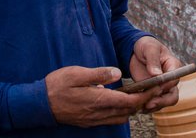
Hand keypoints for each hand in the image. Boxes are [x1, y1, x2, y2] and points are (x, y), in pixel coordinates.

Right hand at [45, 65, 161, 126]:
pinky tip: (120, 103)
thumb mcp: (77, 74)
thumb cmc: (57, 86)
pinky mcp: (89, 121)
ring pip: (121, 117)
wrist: (40, 104)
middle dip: (143, 102)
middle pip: (129, 111)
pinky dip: (121, 113)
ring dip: (133, 108)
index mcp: (99, 100)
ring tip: (140, 96)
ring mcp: (94, 119)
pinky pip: (111, 120)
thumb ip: (99, 74)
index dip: (145, 96)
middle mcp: (99, 113)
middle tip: (153, 90)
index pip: (130, 101)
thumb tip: (118, 73)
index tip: (156, 88)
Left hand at [128, 36, 181, 112]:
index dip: (166, 85)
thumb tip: (156, 74)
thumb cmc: (146, 46)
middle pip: (173, 96)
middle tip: (148, 103)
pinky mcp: (153, 92)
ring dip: (154, 106)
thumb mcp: (149, 48)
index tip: (156, 87)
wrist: (137, 51)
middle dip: (162, 101)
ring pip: (164, 102)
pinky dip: (147, 107)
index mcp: (173, 66)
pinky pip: (154, 103)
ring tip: (141, 107)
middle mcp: (170, 79)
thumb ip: (153, 60)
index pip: (175, 79)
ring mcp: (162, 87)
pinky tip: (138, 107)